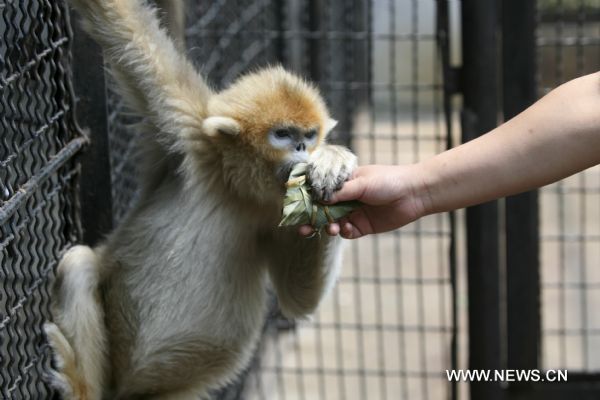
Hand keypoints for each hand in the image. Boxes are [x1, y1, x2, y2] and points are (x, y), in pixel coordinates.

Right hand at [299, 164, 429, 238]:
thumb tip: (319, 199)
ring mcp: (354, 212)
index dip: (308, 199)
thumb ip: (340, 193)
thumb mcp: (362, 183)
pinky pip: (348, 232)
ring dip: (327, 226)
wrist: (414, 194)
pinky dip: (344, 232)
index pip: (320, 191)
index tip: (296, 207)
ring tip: (330, 228)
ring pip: (333, 222)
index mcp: (344, 183)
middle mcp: (346, 198)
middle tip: (302, 228)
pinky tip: (346, 229)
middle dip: (312, 219)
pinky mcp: (363, 226)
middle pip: (322, 210)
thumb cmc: (388, 180)